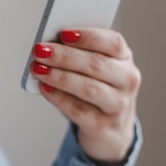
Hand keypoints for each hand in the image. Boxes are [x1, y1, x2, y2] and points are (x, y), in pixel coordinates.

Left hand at [30, 28, 140, 162]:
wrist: (111, 131)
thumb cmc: (98, 91)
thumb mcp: (95, 70)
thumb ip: (78, 55)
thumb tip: (49, 45)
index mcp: (124, 59)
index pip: (113, 42)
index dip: (88, 36)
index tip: (64, 34)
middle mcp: (126, 80)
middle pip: (96, 64)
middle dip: (64, 56)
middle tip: (40, 50)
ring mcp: (117, 105)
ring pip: (88, 87)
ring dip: (59, 76)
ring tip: (39, 69)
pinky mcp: (102, 125)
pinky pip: (77, 109)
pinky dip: (58, 97)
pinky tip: (45, 88)